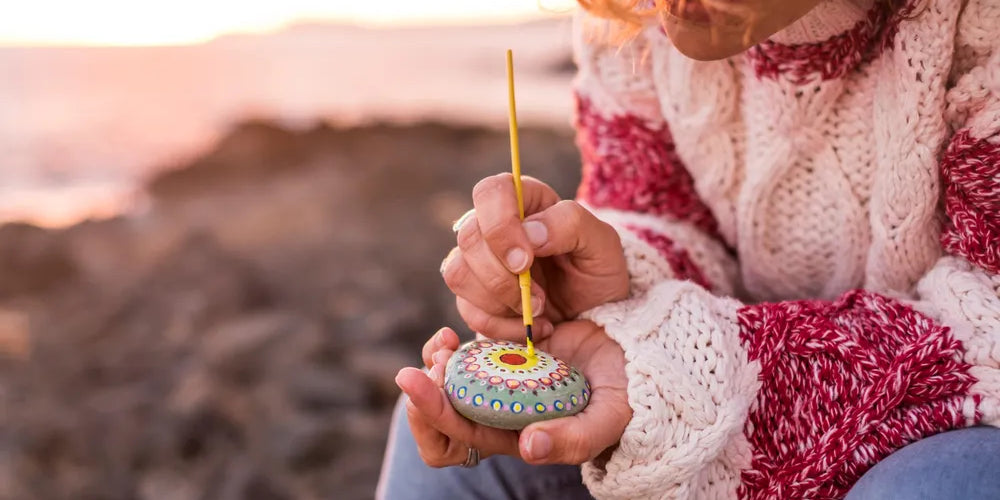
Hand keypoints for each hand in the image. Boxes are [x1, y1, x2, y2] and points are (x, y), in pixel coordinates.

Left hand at [396, 321, 630, 465]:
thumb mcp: (609, 418)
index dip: (434, 416)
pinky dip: (452, 347)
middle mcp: (501, 414)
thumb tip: (527, 448)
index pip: (459, 440)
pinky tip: (454, 333)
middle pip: (441, 417)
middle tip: (421, 365)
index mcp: (517, 436)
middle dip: (424, 392)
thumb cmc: (625, 393)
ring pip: (448, 384)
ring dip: (435, 366)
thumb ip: (575, 439)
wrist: (635, 353)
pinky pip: (464, 357)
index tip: (424, 383)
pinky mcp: (503, 355)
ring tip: (441, 343)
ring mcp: (499, 384)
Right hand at [441, 174, 628, 340]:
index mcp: (525, 200)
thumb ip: (570, 224)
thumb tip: (530, 232)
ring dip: (499, 301)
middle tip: (539, 297)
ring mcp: (478, 262)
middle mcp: (493, 226)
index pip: (490, 193)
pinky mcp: (473, 296)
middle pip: (468, 238)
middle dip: (502, 276)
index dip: (500, 226)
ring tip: (538, 311)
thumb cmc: (597, 270)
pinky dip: (500, 326)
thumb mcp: (602, 243)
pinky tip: (529, 326)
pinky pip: (467, 310)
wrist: (595, 314)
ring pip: (459, 274)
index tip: (525, 261)